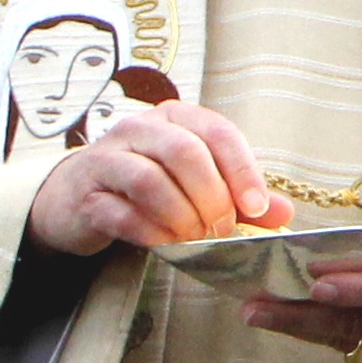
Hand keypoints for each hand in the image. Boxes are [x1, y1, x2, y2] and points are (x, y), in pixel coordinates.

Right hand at [26, 99, 279, 254]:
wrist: (79, 197)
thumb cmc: (149, 187)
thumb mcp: (197, 184)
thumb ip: (239, 197)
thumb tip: (282, 213)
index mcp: (177, 118)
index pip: (218, 132)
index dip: (242, 171)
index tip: (257, 208)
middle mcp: (140, 128)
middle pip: (185, 153)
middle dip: (211, 197)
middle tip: (221, 230)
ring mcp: (108, 158)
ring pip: (149, 180)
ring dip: (180, 216)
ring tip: (193, 238)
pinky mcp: (87, 193)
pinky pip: (121, 212)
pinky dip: (149, 232)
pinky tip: (163, 244)